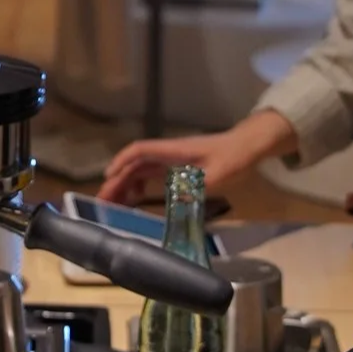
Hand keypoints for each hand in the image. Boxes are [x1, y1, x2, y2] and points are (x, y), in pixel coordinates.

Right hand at [97, 107, 292, 207]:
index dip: (122, 162)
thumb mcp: (217, 177)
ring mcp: (173, 159)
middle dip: (117, 180)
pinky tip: (136, 199)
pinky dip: (139, 185)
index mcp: (174, 151)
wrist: (249, 147)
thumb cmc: (234, 158)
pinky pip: (152, 174)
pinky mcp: (178, 167)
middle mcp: (169, 153)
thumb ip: (195, 187)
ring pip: (141, 169)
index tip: (108, 177)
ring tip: (114, 204)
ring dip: (126, 184)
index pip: (140, 151)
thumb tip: (173, 199)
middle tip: (103, 202)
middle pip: (135, 163)